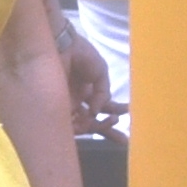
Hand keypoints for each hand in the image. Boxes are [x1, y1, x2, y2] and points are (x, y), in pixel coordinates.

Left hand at [56, 17, 117, 136]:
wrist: (62, 46)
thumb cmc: (81, 55)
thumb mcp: (100, 71)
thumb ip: (103, 93)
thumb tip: (98, 112)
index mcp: (89, 91)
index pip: (103, 107)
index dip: (115, 112)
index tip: (129, 115)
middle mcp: (79, 101)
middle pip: (94, 120)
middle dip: (109, 130)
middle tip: (124, 139)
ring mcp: (68, 105)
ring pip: (85, 124)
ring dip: (100, 126)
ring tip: (112, 120)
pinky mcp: (57, 109)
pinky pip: (72, 124)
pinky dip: (85, 124)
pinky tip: (95, 118)